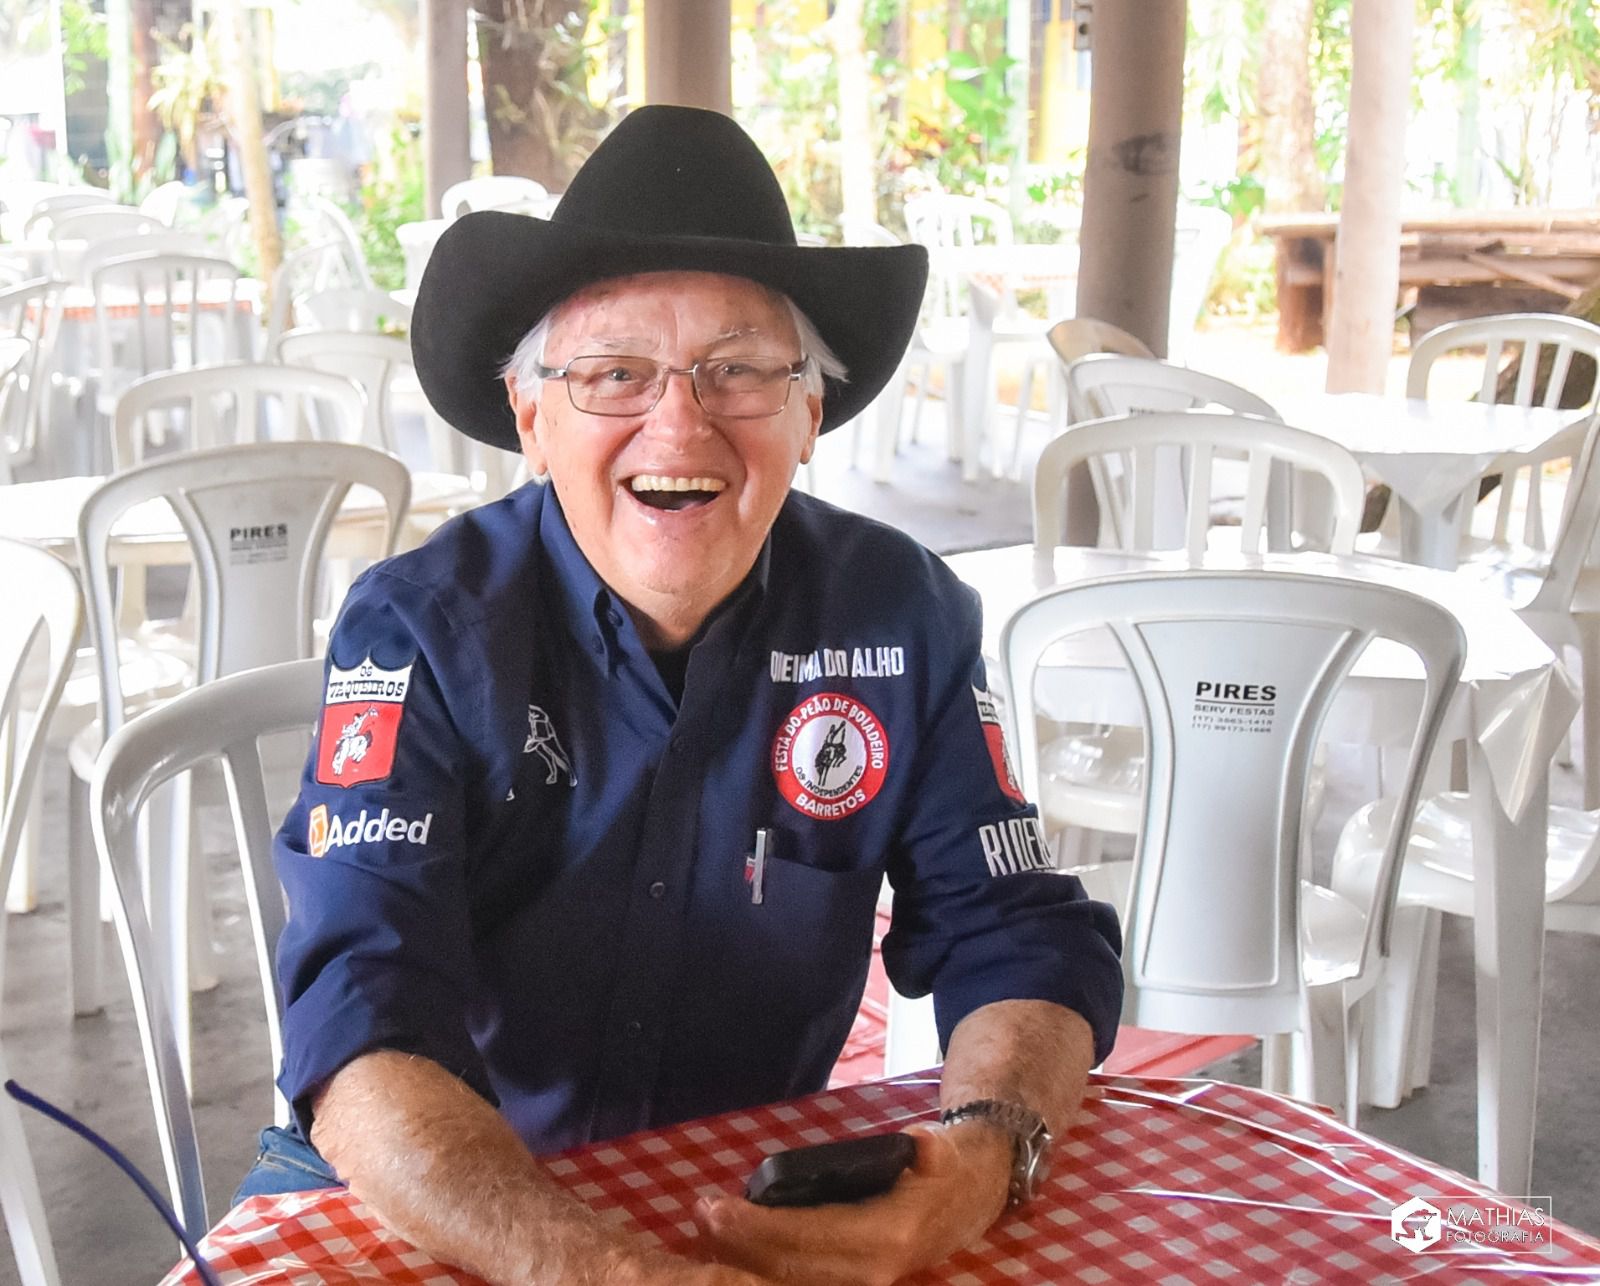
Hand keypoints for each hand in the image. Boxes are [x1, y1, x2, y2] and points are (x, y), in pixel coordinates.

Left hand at [692, 1123, 1011, 1285]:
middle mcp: (873, 1270)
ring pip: (792, 1280)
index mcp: (890, 1236)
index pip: (812, 1236)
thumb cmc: (947, 1167)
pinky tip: (734, 1248)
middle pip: (791, 1268)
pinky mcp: (851, 1281)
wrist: (969, 1199)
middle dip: (741, 1245)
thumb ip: (932, 1150)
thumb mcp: (943, 1151)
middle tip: (700, 1216)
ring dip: (746, 1259)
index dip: (761, 1227)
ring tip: (707, 1230)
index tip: (719, 1209)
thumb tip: (924, 1145)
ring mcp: (862, 1282)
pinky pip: (802, 1280)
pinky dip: (764, 1266)